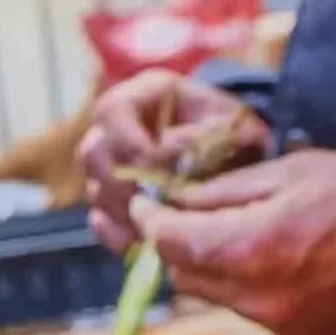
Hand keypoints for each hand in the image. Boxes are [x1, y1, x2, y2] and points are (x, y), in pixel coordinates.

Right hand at [79, 69, 270, 252]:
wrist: (242, 162)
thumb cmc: (236, 137)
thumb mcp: (232, 128)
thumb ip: (199, 137)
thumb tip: (163, 154)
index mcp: (147, 97)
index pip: (111, 110)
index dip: (123, 138)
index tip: (148, 162)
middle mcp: (120, 128)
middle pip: (93, 152)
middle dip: (122, 182)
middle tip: (152, 200)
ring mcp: (111, 167)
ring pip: (95, 188)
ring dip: (123, 209)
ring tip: (156, 220)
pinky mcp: (113, 201)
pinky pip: (99, 221)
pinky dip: (117, 233)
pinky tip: (141, 238)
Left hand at [129, 149, 335, 334]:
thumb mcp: (300, 169)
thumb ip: (229, 191)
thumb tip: (179, 201)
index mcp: (250, 248)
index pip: (168, 243)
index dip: (149, 221)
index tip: (143, 206)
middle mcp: (258, 299)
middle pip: (186, 277)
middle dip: (180, 247)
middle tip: (189, 219)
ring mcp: (283, 329)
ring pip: (222, 301)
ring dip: (220, 271)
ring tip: (247, 239)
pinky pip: (262, 319)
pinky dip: (260, 294)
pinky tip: (290, 268)